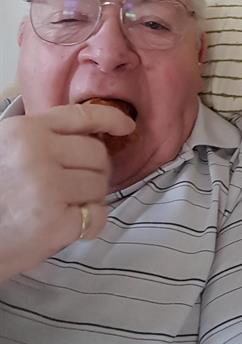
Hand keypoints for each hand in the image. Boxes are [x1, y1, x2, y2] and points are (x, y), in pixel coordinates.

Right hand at [0, 103, 134, 281]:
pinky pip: (98, 216)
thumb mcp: (7, 150)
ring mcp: (47, 187)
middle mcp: (36, 153)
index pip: (81, 116)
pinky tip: (69, 227)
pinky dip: (91, 224)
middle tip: (75, 187)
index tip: (126, 126)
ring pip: (100, 184)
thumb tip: (92, 133)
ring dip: (91, 198)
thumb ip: (42, 139)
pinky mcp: (56, 222)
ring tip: (64, 207)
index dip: (111, 119)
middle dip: (95, 171)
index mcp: (24, 131)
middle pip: (97, 153)